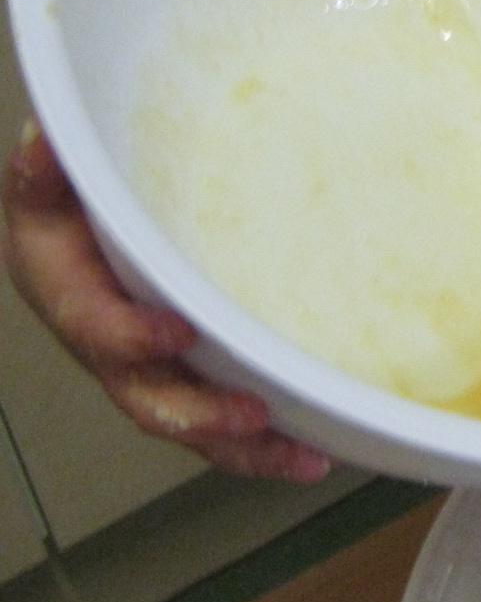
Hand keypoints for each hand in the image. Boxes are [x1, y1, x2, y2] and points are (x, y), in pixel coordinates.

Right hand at [1, 125, 331, 482]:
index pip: (94, 328)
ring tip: (306, 456)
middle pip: (149, 400)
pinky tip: (313, 447)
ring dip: (247, 448)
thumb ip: (46, 171)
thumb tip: (47, 145)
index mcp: (70, 301)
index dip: (133, 337)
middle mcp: (109, 351)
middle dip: (202, 415)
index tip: (179, 331)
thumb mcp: (46, 184)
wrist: (74, 232)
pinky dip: (262, 442)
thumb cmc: (65, 206)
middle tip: (255, 414)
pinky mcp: (185, 377)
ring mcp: (149, 372)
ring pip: (192, 425)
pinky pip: (219, 420)